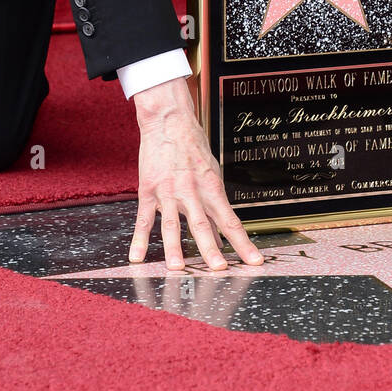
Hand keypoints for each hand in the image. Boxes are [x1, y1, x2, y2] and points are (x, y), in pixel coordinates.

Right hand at [130, 77, 264, 272]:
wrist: (169, 120)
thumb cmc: (192, 146)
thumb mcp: (212, 172)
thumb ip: (215, 203)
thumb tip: (222, 232)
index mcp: (211, 187)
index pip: (231, 221)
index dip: (243, 243)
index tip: (254, 261)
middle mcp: (192, 191)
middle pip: (203, 225)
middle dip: (211, 250)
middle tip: (219, 269)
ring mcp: (169, 191)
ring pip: (173, 224)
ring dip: (175, 247)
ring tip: (177, 268)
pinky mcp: (149, 189)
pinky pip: (144, 218)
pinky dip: (140, 239)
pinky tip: (137, 256)